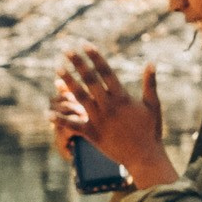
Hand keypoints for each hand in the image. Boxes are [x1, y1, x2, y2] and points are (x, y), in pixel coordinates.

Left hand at [50, 46, 178, 188]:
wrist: (145, 157)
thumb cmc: (150, 130)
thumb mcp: (153, 105)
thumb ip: (150, 83)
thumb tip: (151, 63)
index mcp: (122, 97)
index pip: (106, 71)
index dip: (94, 57)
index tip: (84, 44)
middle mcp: (108, 106)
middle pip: (90, 80)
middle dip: (77, 64)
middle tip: (66, 50)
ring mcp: (99, 120)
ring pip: (79, 97)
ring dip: (67, 82)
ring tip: (57, 69)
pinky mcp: (92, 134)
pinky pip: (73, 125)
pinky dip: (60, 120)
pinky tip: (47, 112)